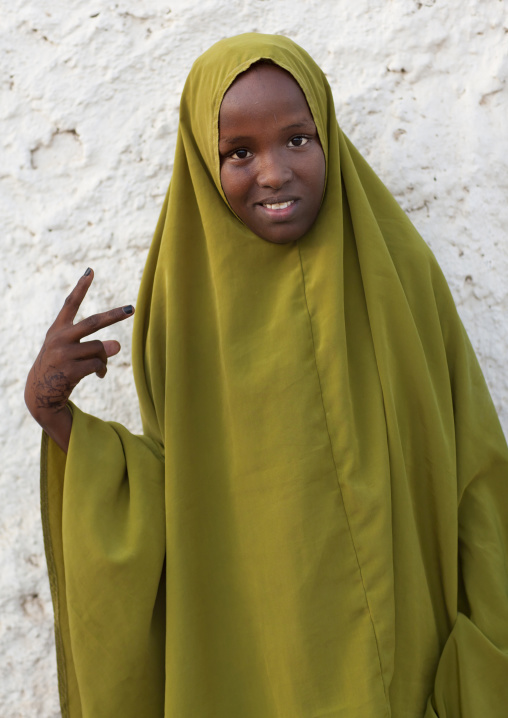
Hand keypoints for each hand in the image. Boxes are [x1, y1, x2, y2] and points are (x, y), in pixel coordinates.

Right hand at [25, 268, 134, 452]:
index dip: (81, 287)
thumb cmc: (58, 368)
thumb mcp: (70, 352)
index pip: (70, 304)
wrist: (39, 394)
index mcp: (57, 330)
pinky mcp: (69, 370)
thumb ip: (93, 345)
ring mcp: (63, 354)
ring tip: (102, 367)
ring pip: (100, 348)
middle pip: (93, 323)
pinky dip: (103, 369)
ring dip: (106, 357)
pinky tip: (100, 375)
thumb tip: (117, 346)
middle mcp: (59, 339)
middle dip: (114, 315)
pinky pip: (98, 365)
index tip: (90, 271)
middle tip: (132, 308)